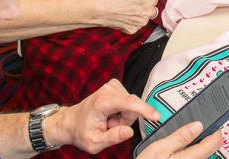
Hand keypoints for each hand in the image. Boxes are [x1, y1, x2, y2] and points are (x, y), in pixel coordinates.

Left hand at [43, 79, 163, 154]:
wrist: (72, 121)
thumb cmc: (81, 131)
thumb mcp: (94, 142)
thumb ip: (113, 137)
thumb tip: (129, 131)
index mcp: (102, 102)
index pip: (128, 104)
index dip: (144, 110)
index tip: (156, 116)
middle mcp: (108, 90)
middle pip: (132, 108)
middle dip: (124, 121)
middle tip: (109, 126)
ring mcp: (112, 86)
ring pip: (132, 106)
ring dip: (123, 117)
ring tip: (108, 121)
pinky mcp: (116, 86)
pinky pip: (130, 103)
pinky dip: (122, 112)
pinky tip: (110, 114)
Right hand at [95, 0, 158, 33]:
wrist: (101, 8)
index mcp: (149, 0)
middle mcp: (147, 13)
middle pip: (150, 8)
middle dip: (143, 4)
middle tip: (133, 0)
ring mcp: (140, 23)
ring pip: (143, 18)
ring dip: (138, 14)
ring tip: (127, 7)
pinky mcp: (132, 30)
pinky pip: (135, 25)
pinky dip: (130, 21)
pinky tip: (123, 15)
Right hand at [136, 122, 223, 158]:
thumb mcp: (160, 148)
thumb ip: (181, 136)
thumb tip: (198, 125)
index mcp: (191, 158)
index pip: (215, 142)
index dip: (215, 129)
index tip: (210, 122)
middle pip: (209, 149)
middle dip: (203, 137)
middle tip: (192, 129)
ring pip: (201, 155)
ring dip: (196, 146)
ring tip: (181, 141)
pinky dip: (190, 153)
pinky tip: (178, 151)